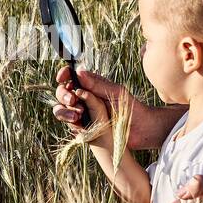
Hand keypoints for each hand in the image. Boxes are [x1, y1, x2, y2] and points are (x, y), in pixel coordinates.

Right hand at [52, 65, 175, 148]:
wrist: (141, 130)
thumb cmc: (132, 107)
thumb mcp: (115, 92)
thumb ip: (96, 84)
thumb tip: (79, 71)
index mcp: (92, 86)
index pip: (72, 77)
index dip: (64, 76)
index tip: (61, 78)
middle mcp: (85, 99)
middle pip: (63, 93)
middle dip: (64, 95)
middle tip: (73, 100)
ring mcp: (84, 114)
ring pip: (61, 110)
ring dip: (64, 111)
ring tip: (77, 115)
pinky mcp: (85, 129)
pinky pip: (70, 126)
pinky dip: (72, 125)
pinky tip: (82, 126)